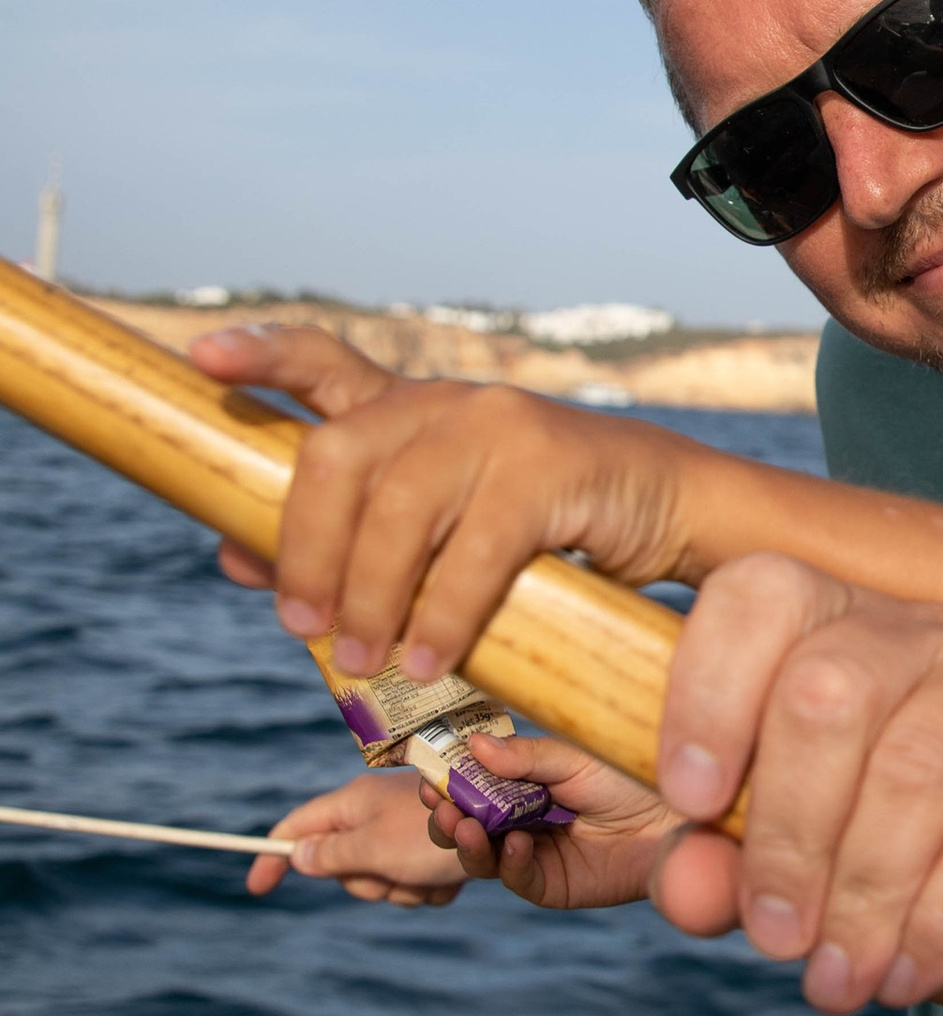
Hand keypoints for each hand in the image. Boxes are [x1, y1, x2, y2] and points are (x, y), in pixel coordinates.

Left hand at [188, 320, 698, 677]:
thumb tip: (231, 558)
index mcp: (410, 410)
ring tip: (364, 661)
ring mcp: (498, 426)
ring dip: (370, 597)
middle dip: (307, 549)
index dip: (263, 354)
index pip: (324, 361)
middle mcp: (446, 402)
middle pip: (337, 456)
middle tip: (300, 626)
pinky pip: (475, 550)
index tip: (205, 358)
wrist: (665, 509)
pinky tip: (428, 659)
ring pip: (399, 509)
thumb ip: (345, 538)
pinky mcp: (549, 466)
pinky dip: (443, 615)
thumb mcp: (437, 530)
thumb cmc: (543, 526)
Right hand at [247, 770, 469, 908]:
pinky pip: (420, 888)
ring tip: (433, 870)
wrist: (516, 826)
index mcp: (356, 803)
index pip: (299, 827)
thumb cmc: (437, 833)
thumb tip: (296, 855)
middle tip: (393, 870)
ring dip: (408, 889)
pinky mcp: (438, 853)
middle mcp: (380, 816)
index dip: (274, 856)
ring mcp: (410, 835)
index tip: (256, 889)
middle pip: (345, 868)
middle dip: (369, 883)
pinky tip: (455, 876)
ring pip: (386, 884)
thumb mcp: (374, 847)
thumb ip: (332, 854)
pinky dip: (435, 889)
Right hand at [422, 731, 680, 912]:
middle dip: (446, 817)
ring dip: (467, 842)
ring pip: (481, 857)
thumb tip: (472, 746)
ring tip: (466, 825)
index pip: (469, 787)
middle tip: (439, 804)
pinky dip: (511, 862)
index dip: (446, 782)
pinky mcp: (551, 885)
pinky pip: (517, 879)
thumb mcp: (574, 760)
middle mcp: (518, 821)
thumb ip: (526, 758)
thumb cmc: (630, 778)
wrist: (676, 818)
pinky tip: (517, 843)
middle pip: (464, 825)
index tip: (427, 774)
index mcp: (519, 786)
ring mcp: (532, 855)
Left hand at [648, 555, 942, 1013]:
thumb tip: (688, 888)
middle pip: (831, 689)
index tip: (691, 802)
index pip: (763, 597)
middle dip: (789, 834)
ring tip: (839, 979)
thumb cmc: (903, 861)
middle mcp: (925, 627)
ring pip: (917, 762)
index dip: (709, 692)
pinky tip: (914, 970)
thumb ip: (717, 868)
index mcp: (834, 627)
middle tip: (777, 937)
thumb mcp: (788, 868)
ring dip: (867, 891)